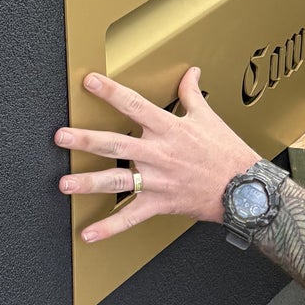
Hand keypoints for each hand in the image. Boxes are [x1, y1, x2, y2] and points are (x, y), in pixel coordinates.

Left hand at [55, 66, 257, 242]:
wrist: (244, 188)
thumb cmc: (227, 153)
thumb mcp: (209, 118)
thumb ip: (191, 94)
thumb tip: (190, 71)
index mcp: (169, 129)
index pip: (135, 105)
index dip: (111, 92)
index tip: (89, 81)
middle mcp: (159, 153)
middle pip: (116, 144)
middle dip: (86, 140)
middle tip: (60, 137)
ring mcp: (158, 180)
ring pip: (117, 180)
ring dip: (88, 182)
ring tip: (64, 183)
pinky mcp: (160, 204)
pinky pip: (131, 217)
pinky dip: (109, 227)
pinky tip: (88, 233)